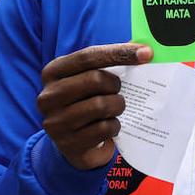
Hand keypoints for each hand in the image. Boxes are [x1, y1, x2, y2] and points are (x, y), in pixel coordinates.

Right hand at [38, 43, 152, 169]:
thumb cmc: (87, 101)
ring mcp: (55, 122)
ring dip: (117, 106)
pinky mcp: (69, 143)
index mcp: (53, 72)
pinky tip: (109, 126)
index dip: (119, 52)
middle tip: (117, 90)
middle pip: (95, 79)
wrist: (75, 144)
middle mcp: (48, 96)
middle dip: (115, 84)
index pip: (88, 56)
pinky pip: (104, 128)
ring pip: (101, 105)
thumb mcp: (90, 78)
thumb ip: (110, 61)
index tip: (146, 53)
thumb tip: (144, 50)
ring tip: (115, 108)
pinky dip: (114, 126)